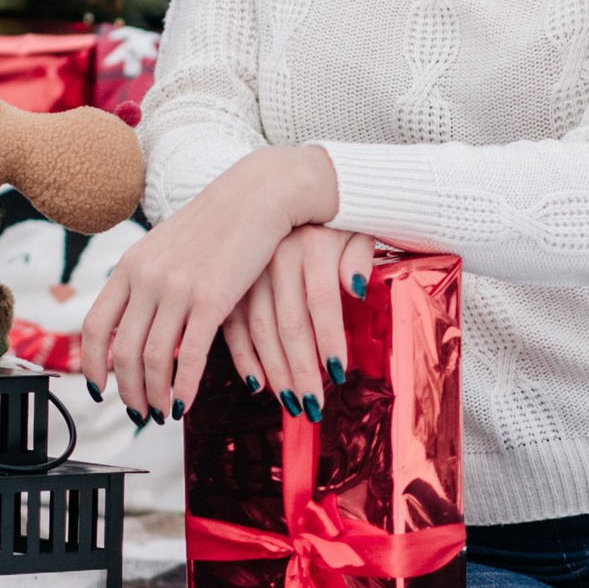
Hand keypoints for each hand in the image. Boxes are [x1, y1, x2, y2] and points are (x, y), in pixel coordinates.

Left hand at [78, 145, 350, 421]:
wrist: (258, 195)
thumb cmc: (220, 223)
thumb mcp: (169, 247)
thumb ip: (149, 279)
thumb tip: (137, 317)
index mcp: (131, 265)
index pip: (96, 325)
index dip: (92, 364)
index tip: (99, 388)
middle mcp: (146, 277)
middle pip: (122, 350)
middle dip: (127, 390)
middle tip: (137, 411)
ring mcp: (177, 288)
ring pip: (152, 358)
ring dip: (154, 395)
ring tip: (162, 412)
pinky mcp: (211, 298)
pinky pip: (188, 356)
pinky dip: (183, 386)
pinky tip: (185, 403)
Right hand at [220, 226, 357, 416]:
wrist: (280, 182)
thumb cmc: (327, 215)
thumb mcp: (353, 225)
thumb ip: (359, 255)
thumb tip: (358, 287)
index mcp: (310, 244)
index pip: (322, 301)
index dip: (329, 339)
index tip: (338, 374)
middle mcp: (277, 258)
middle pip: (290, 323)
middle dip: (301, 369)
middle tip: (312, 405)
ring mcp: (249, 271)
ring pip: (259, 329)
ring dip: (274, 370)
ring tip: (290, 401)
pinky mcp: (229, 282)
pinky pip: (232, 325)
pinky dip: (242, 356)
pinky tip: (256, 382)